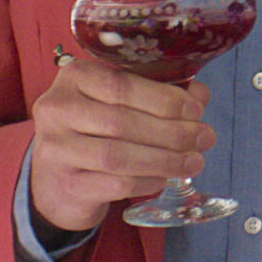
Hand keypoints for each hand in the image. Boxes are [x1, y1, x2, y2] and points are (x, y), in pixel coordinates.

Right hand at [28, 58, 214, 231]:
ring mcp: (56, 149)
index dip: (164, 99)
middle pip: (121, 122)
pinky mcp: (66, 184)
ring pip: (118, 156)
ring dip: (165, 160)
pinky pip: (115, 184)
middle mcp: (57, 109)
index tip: (196, 111)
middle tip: (205, 138)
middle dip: (172, 132)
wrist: (56, 179)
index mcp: (74, 77)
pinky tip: (165, 178)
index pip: (121, 85)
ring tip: (195, 161)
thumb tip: (199, 96)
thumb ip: (160, 94)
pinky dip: (147, 181)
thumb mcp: (121, 102)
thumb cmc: (96, 129)